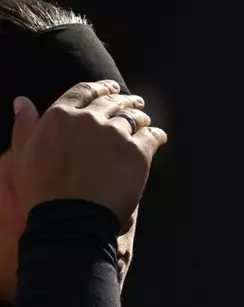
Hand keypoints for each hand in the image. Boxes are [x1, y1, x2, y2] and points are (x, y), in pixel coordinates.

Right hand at [9, 81, 168, 228]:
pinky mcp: (138, 151)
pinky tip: (158, 138)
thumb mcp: (22, 155)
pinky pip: (153, 136)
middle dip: (124, 100)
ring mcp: (115, 134)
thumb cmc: (41, 191)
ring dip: (140, 117)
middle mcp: (89, 119)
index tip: (110, 88)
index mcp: (59, 117)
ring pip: (134, 117)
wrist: (69, 219)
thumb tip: (22, 101)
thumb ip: (25, 125)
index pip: (83, 91)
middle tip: (135, 102)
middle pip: (112, 102)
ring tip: (144, 121)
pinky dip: (156, 136)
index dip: (99, 87)